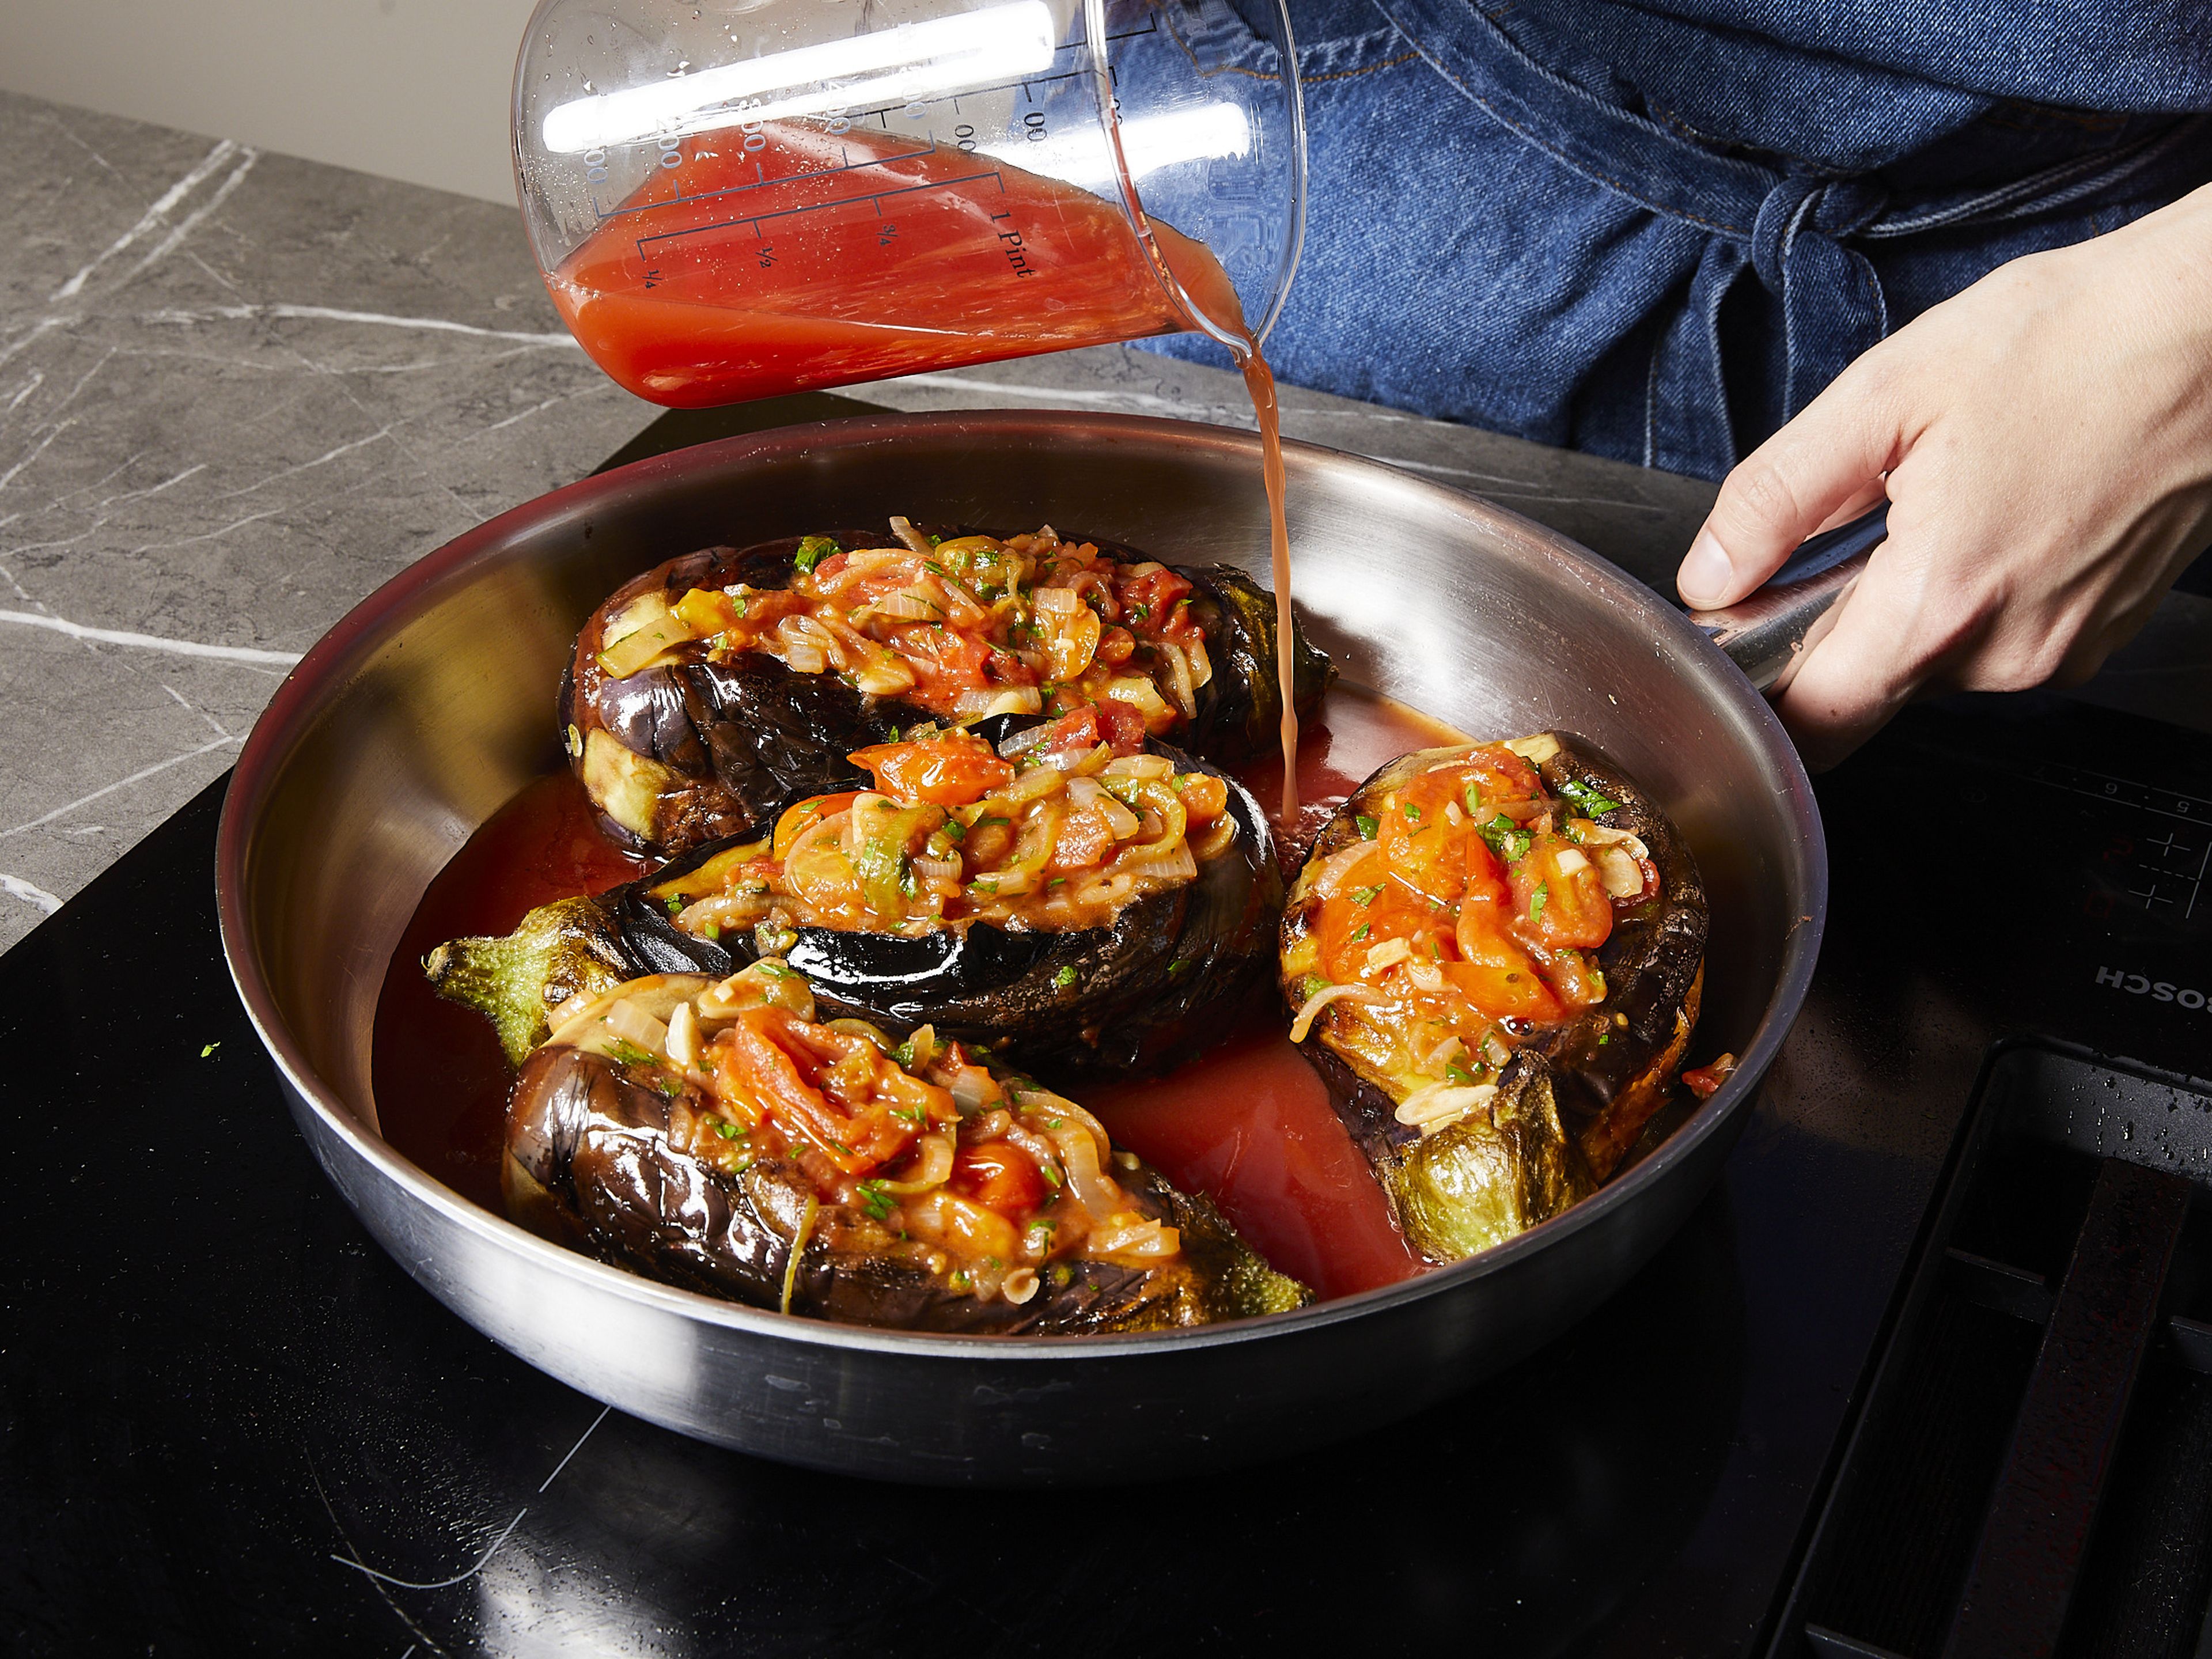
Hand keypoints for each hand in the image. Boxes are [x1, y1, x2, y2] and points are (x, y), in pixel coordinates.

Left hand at [1676, 181, 2211, 768]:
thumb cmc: (2075, 340)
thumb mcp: (1886, 394)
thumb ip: (1775, 499)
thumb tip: (1708, 574)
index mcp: (1942, 603)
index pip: (1812, 722)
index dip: (1760, 685)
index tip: (1744, 630)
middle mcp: (2006, 652)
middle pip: (1864, 687)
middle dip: (1833, 620)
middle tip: (1857, 521)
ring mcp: (2059, 652)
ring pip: (1927, 661)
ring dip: (1904, 599)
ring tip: (1941, 499)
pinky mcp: (2092, 636)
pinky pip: (1991, 639)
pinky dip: (1968, 590)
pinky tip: (1994, 512)